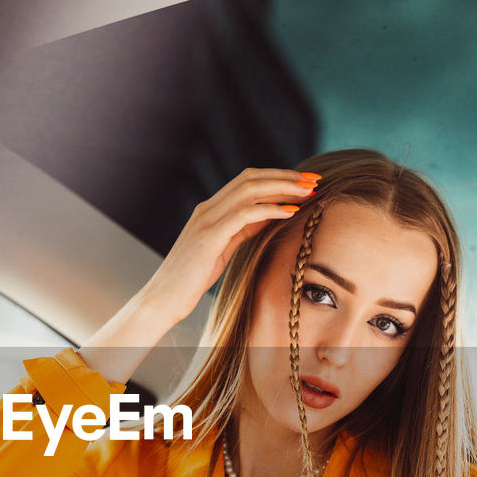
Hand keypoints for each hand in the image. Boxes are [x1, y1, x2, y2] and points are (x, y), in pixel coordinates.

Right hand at [139, 167, 319, 324]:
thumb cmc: (191, 280)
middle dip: (285, 177)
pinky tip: (290, 212)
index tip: (304, 183)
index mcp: (209, 211)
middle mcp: (206, 210)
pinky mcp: (208, 238)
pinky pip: (244, 215)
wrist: (162, 299)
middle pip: (250, 179)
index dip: (277, 178)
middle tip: (314, 180)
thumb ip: (241, 230)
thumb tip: (268, 216)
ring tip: (308, 191)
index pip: (247, 181)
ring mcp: (206, 221)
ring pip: (249, 191)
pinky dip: (269, 209)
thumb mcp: (221, 250)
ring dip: (282, 188)